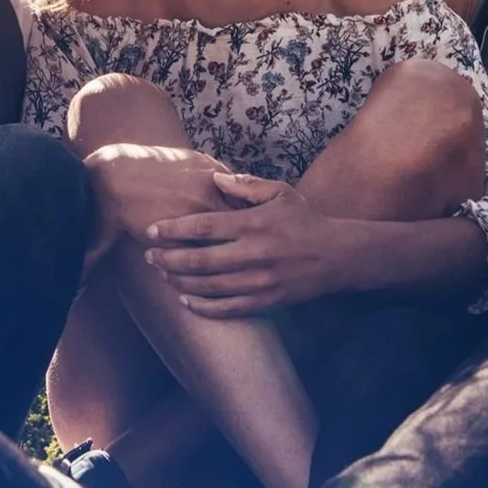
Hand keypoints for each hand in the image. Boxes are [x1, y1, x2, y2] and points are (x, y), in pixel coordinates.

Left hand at [143, 173, 341, 316]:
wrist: (338, 255)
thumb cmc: (304, 219)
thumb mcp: (279, 192)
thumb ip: (245, 185)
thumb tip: (213, 177)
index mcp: (252, 223)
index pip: (203, 226)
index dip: (173, 229)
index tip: (151, 230)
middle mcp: (254, 253)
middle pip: (200, 260)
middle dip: (169, 259)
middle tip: (149, 257)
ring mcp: (261, 280)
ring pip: (211, 286)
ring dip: (182, 282)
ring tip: (164, 276)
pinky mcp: (268, 301)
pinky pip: (229, 309)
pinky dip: (205, 307)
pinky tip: (187, 301)